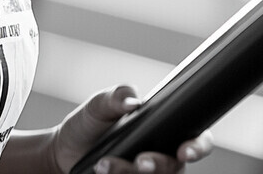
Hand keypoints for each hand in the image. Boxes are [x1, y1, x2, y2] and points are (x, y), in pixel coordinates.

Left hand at [50, 85, 212, 173]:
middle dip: (159, 165)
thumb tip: (134, 101)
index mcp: (160, 128)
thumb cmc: (88, 123)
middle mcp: (158, 153)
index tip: (185, 151)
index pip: (194, 137)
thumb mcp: (98, 105)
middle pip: (174, 167)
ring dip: (129, 172)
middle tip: (140, 161)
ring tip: (104, 164)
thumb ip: (116, 97)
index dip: (198, 146)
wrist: (64, 149)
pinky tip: (102, 170)